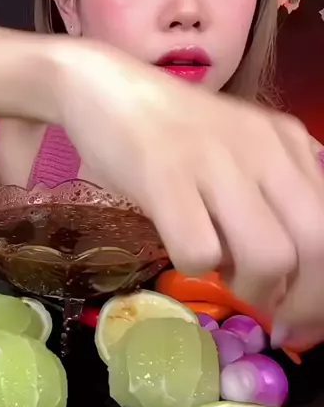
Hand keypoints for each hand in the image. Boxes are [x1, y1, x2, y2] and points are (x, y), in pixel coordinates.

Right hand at [54, 40, 323, 346]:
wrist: (104, 88)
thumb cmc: (170, 131)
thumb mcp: (240, 151)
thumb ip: (272, 196)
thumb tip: (291, 277)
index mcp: (288, 144)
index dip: (323, 288)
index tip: (302, 318)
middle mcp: (264, 149)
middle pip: (316, 246)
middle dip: (301, 301)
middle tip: (275, 318)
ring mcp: (215, 162)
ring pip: (268, 256)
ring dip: (250, 289)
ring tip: (224, 278)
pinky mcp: (165, 177)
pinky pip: (199, 252)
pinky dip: (194, 268)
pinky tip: (182, 249)